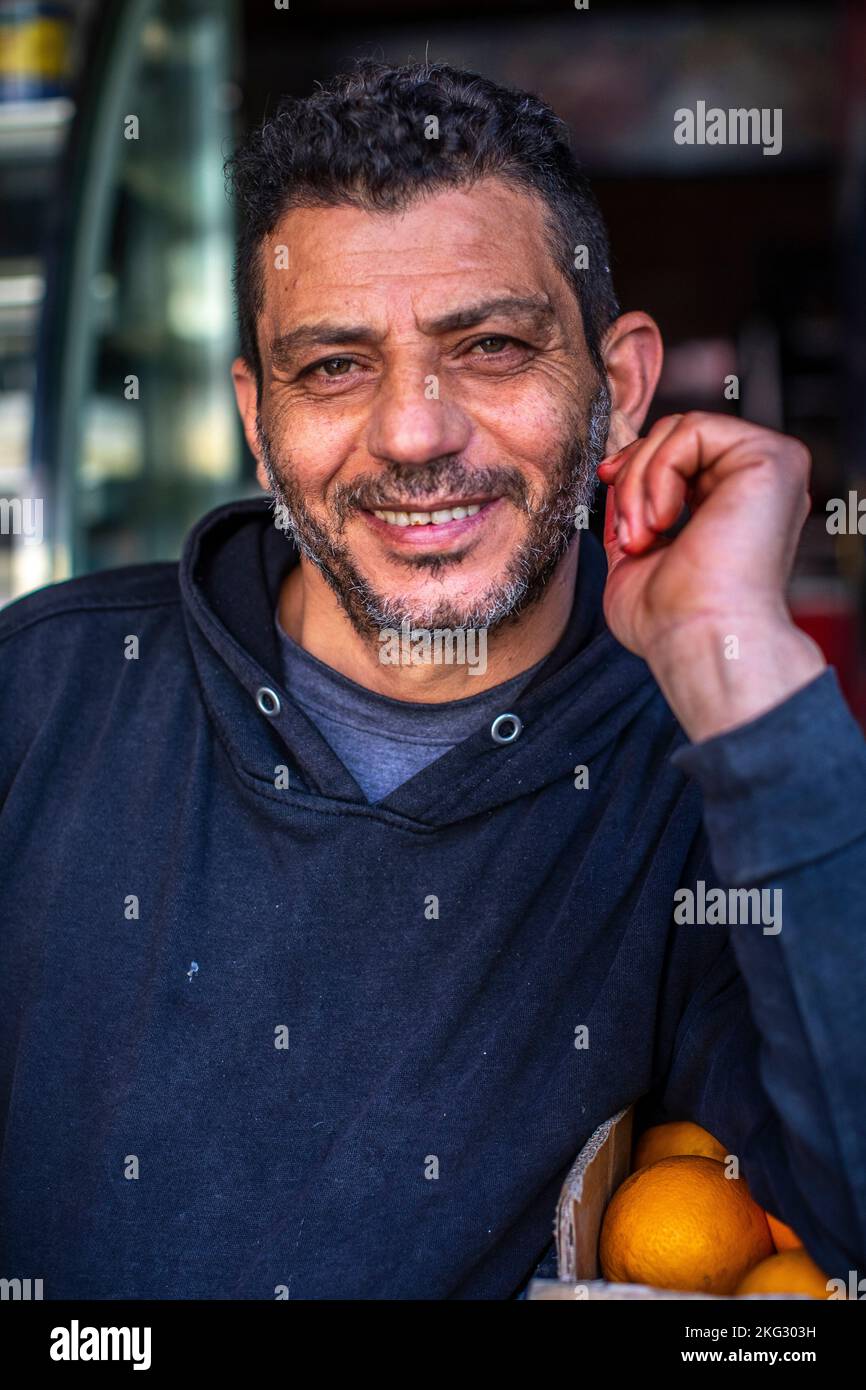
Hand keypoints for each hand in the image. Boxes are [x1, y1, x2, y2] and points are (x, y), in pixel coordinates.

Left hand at [596, 411, 825, 739]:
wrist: (698, 639)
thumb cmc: (669, 619)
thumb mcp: (636, 556)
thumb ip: (633, 512)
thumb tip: (613, 475)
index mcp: (734, 504)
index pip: (678, 453)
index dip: (635, 463)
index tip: (606, 483)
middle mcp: (757, 483)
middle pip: (674, 435)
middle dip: (632, 478)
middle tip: (631, 536)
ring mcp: (771, 466)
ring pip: (678, 429)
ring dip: (641, 482)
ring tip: (644, 536)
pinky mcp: (773, 457)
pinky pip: (692, 429)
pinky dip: (659, 472)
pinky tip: (663, 521)